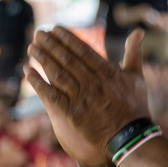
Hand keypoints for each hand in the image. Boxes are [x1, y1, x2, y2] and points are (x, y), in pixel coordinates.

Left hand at [25, 27, 150, 166]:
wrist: (130, 136)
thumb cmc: (134, 106)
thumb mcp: (137, 77)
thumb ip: (134, 53)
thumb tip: (138, 31)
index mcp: (108, 72)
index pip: (82, 49)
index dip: (67, 38)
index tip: (55, 29)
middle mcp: (93, 82)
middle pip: (67, 59)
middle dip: (51, 44)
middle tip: (38, 33)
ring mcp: (82, 98)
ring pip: (57, 74)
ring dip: (43, 59)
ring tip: (32, 48)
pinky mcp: (73, 113)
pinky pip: (51, 95)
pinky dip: (39, 83)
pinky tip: (29, 72)